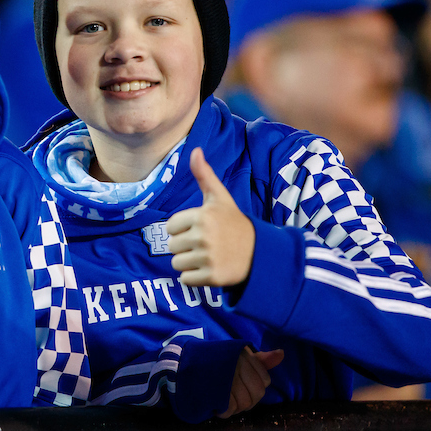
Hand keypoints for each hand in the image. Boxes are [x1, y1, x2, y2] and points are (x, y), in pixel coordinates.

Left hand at [166, 148, 255, 287]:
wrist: (259, 253)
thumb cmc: (234, 223)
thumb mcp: (220, 198)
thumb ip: (204, 175)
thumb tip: (195, 150)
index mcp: (202, 216)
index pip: (170, 227)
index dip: (182, 229)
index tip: (201, 229)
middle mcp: (204, 236)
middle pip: (172, 247)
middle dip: (185, 247)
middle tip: (207, 244)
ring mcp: (209, 258)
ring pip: (177, 264)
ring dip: (189, 263)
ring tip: (209, 256)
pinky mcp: (212, 277)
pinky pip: (186, 280)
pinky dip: (195, 278)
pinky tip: (211, 269)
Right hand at [219, 348, 283, 417]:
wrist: (181, 363)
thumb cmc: (213, 361)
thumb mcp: (238, 355)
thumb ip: (260, 359)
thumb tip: (281, 354)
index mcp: (244, 355)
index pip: (264, 380)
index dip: (255, 386)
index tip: (243, 384)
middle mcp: (237, 365)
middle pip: (256, 394)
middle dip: (247, 400)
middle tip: (233, 396)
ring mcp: (227, 379)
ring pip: (244, 403)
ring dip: (235, 406)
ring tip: (224, 399)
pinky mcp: (216, 392)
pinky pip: (230, 409)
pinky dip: (224, 411)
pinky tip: (217, 404)